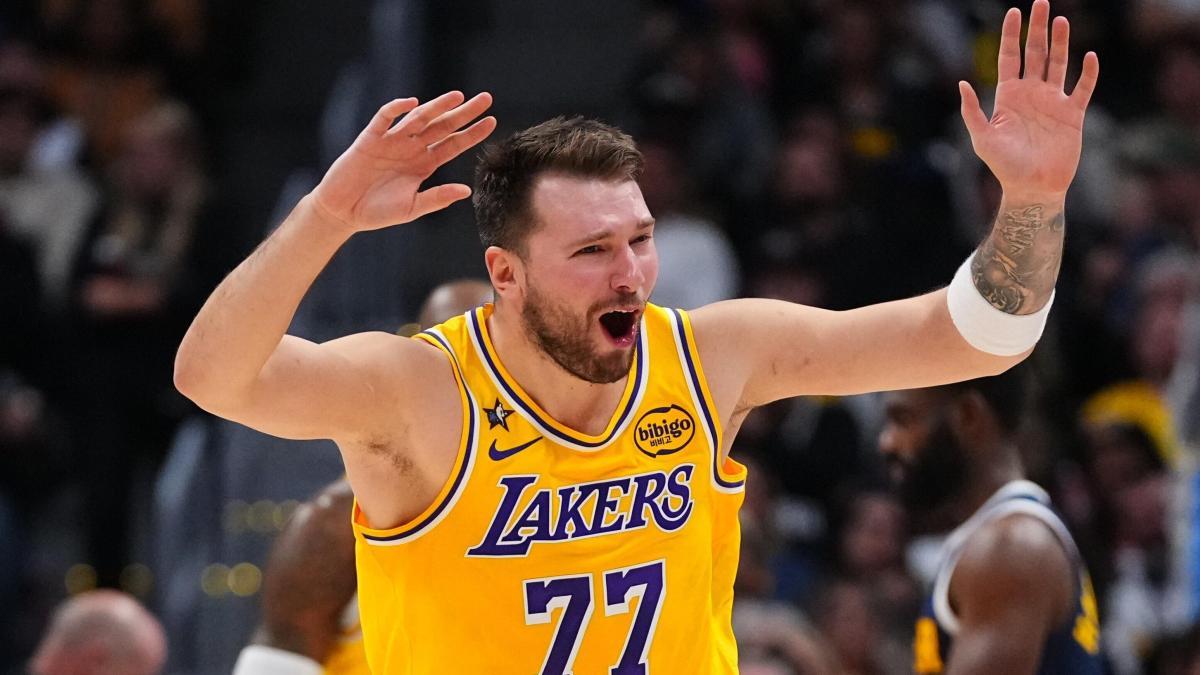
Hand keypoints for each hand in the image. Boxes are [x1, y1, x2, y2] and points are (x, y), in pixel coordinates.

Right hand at [310, 91, 496, 231]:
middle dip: (464, 112)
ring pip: (418, 118)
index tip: (492, 121)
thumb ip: (437, 198)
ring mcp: (392, 141)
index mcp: (424, 164)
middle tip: (486, 98)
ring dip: (437, 106)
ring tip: (457, 96)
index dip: (472, 133)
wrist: (343, 212)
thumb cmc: (377, 212)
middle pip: (442, 126)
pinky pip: (384, 119)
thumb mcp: (412, 208)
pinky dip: (396, 110)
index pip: (453, 144)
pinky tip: (412, 103)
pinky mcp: (370, 139)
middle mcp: (411, 148)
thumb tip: (467, 191)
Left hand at [959, 0, 1098, 195]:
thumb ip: (972, 111)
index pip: (1010, 57)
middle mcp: (1031, 94)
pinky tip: (1089, 55)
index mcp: (1008, 96)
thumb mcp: (982, 139)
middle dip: (1037, 29)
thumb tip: (962, 84)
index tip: (1014, 12)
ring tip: (1062, 20)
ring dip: (1061, 43)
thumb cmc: (1004, 166)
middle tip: (1041, 3)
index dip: (1011, 35)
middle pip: (1035, 53)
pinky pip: (1083, 88)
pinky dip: (1088, 73)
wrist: (1032, 188)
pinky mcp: (1073, 115)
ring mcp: (1053, 102)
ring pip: (1058, 64)